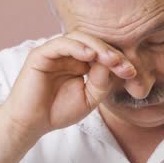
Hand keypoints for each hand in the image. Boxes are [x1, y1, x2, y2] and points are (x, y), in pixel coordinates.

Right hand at [0, 31, 136, 139]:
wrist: (32, 124)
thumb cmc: (58, 111)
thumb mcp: (89, 98)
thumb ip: (101, 82)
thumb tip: (112, 64)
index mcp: (80, 62)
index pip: (102, 53)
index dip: (117, 60)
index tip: (131, 72)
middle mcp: (68, 54)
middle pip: (93, 42)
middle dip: (111, 52)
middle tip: (124, 65)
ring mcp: (54, 52)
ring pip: (79, 38)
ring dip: (97, 47)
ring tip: (110, 59)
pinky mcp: (41, 54)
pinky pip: (61, 44)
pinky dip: (76, 47)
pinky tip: (89, 55)